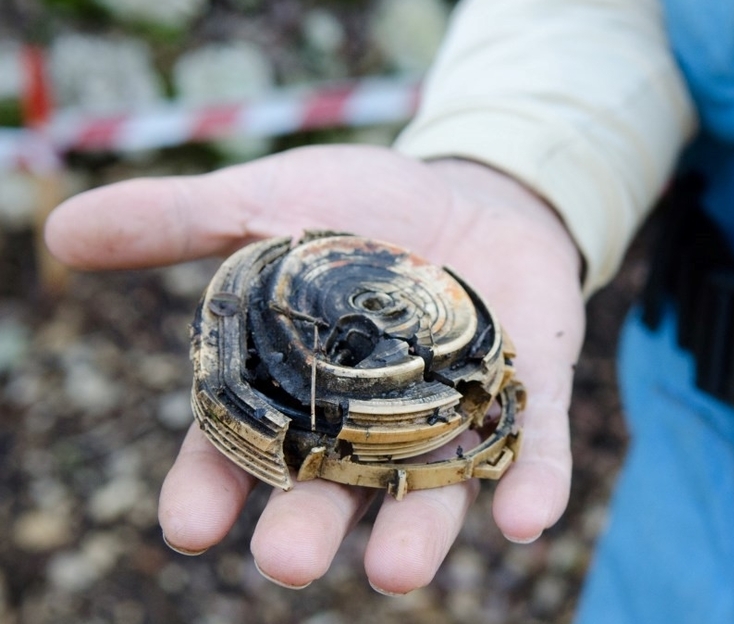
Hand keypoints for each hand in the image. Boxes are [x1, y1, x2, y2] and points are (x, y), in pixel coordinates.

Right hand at [45, 146, 584, 592]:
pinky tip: (528, 518)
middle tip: (286, 561)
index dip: (212, 487)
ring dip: (417, 531)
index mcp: (299, 390)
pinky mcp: (524, 391)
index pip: (243, 450)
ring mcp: (451, 411)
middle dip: (310, 526)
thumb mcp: (271, 203)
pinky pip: (531, 447)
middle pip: (334, 488)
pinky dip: (532, 482)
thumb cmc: (365, 208)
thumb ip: (180, 223)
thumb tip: (61, 231)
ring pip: (431, 488)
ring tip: (398, 571)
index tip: (188, 525)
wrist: (471, 187)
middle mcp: (370, 422)